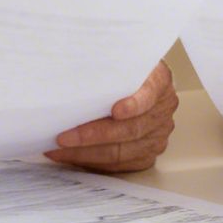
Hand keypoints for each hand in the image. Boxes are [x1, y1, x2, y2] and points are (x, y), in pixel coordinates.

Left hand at [46, 61, 177, 172]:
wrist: (136, 80)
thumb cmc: (122, 69)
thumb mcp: (118, 57)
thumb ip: (105, 64)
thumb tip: (68, 72)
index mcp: (159, 81)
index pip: (150, 94)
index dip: (134, 104)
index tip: (115, 111)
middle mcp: (163, 109)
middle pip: (131, 129)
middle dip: (93, 135)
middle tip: (64, 137)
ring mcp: (158, 133)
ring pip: (122, 151)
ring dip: (86, 153)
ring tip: (59, 150)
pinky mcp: (149, 152)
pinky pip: (120, 164)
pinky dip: (93, 162)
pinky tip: (72, 156)